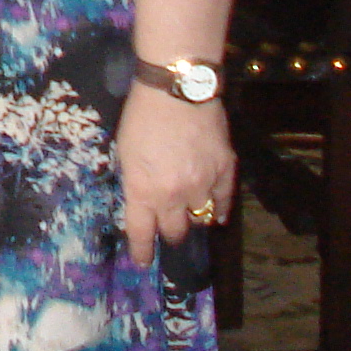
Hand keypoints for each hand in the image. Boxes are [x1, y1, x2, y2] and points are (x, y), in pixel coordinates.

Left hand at [116, 82, 233, 263]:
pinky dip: (218, 208)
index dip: (142, 251)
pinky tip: (214, 210)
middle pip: (174, 232)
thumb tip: (142, 201)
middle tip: (168, 228)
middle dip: (170, 232)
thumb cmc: (141, 115)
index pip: (141, 232)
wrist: (177, 88)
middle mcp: (173, 195)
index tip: (142, 261)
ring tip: (189, 213)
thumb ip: (134, 180)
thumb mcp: (125, 151)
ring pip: (200, 219)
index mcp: (142, 190)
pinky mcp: (225, 172)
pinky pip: (224, 203)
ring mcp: (202, 185)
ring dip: (192, 217)